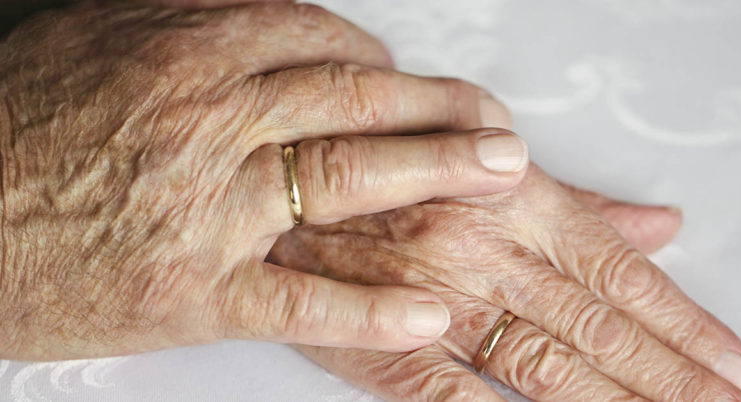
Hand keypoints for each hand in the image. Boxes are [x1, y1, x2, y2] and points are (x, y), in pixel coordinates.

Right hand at [0, 1, 527, 359]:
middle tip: (497, 125)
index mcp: (188, 54)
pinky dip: (371, 312)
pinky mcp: (194, 293)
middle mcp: (212, 124)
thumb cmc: (14, 130)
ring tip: (497, 181)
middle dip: (440, 112)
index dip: (381, 63)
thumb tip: (269, 25)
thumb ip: (191, 27)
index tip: (410, 82)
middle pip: (356, 104)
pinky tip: (426, 316)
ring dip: (434, 177)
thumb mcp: (99, 42)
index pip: (320, 44)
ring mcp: (210, 210)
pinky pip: (304, 300)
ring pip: (348, 182)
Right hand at [271, 166, 740, 400]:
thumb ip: (577, 203)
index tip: (733, 364)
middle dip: (674, 379)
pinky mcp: (389, 347)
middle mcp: (486, 253)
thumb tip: (655, 227)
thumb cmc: (391, 159)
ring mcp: (437, 303)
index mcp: (516, 202)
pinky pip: (455, 398)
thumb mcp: (491, 157)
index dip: (684, 323)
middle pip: (599, 330)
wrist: (290, 178)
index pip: (620, 274)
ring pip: (545, 368)